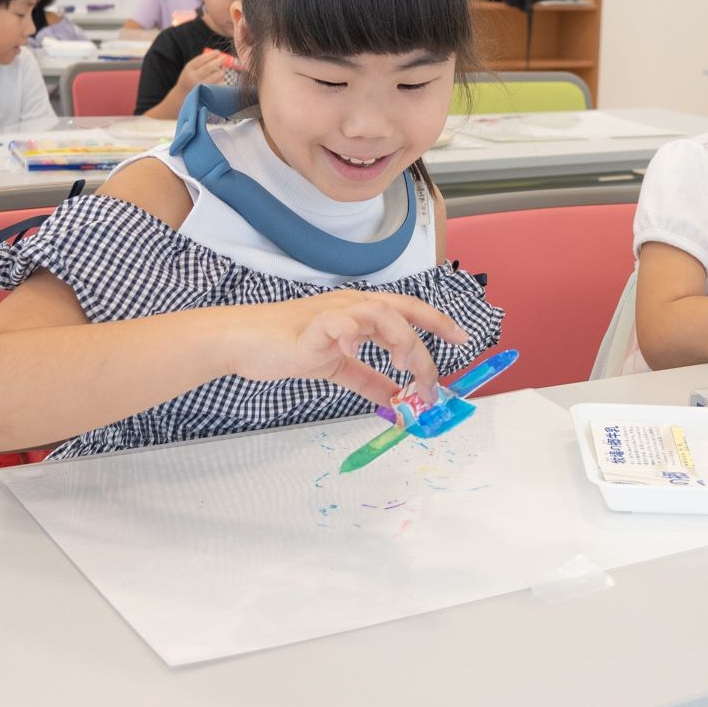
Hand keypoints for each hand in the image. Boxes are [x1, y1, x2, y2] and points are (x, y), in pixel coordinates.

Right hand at [176, 47, 232, 90]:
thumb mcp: (190, 69)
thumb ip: (201, 62)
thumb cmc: (190, 79)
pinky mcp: (206, 94)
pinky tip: (220, 79)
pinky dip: (221, 80)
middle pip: (209, 67)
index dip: (211, 55)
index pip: (201, 59)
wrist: (183, 96)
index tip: (217, 52)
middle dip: (218, 61)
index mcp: (189, 69)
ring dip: (221, 71)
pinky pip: (218, 85)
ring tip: (222, 70)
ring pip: (215, 76)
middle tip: (224, 58)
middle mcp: (193, 78)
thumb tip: (217, 55)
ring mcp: (200, 86)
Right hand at [228, 291, 470, 407]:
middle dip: (428, 339)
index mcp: (360, 315)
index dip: (437, 322)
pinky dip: (351, 336)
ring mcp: (332, 314)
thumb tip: (396, 399)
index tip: (462, 338)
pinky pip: (337, 324)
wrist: (245, 342)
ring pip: (379, 313)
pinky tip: (355, 354)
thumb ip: (368, 381)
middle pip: (402, 311)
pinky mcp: (310, 327)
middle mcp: (351, 307)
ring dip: (400, 341)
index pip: (408, 311)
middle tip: (432, 377)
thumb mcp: (338, 367)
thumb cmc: (287, 347)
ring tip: (404, 370)